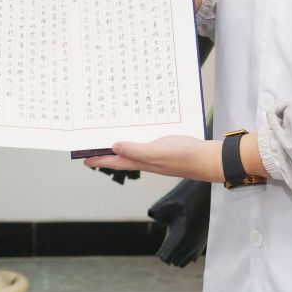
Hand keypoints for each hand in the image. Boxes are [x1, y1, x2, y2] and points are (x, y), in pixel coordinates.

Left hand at [81, 134, 223, 182]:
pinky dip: (136, 137)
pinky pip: (145, 142)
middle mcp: (146, 159)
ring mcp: (156, 154)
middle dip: (105, 152)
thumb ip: (136, 150)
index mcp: (142, 161)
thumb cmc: (185, 157)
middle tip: (91, 147)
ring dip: (120, 145)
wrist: (208, 158)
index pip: (115, 161)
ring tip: (108, 138)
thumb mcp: (158, 152)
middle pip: (121, 156)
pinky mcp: (165, 147)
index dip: (98, 160)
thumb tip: (115, 146)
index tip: (84, 158)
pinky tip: (137, 130)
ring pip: (132, 149)